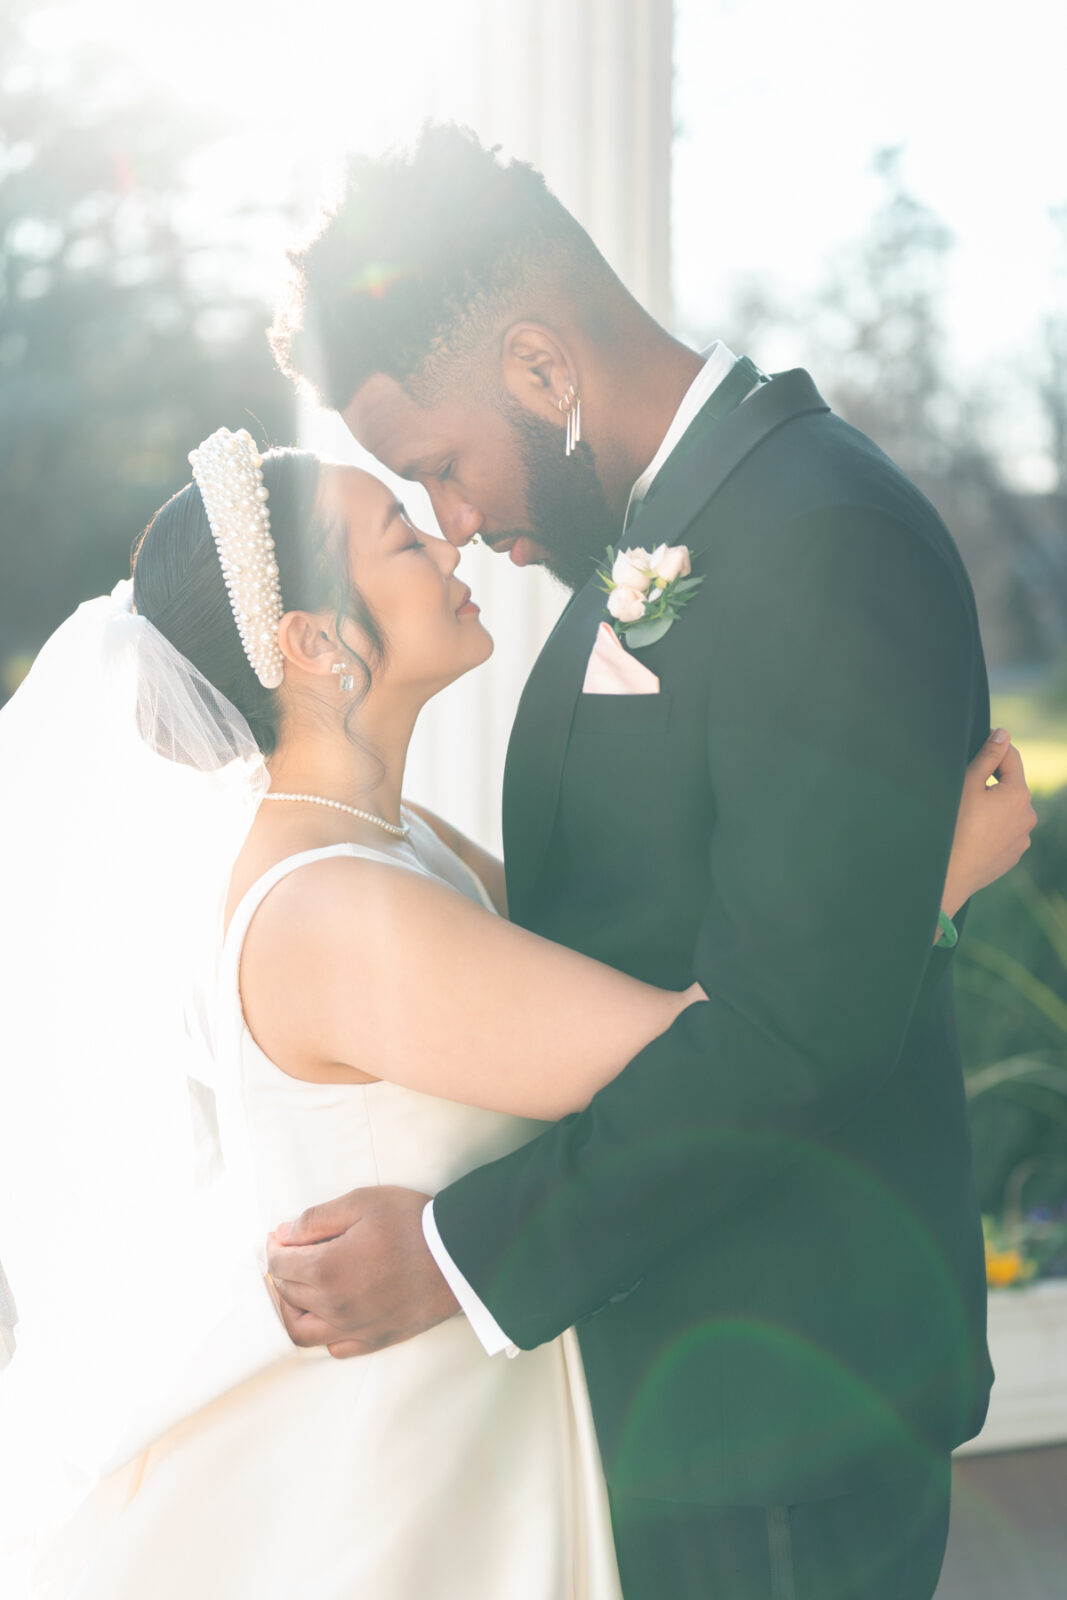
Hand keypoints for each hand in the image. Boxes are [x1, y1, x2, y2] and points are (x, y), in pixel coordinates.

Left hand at [265, 1186, 459, 1358]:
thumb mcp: (361, 1202)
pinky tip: (327, 1312)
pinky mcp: (376, 1339)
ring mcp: (354, 1328)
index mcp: (326, 1270)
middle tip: (287, 1253)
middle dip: (280, 1271)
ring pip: (302, 1330)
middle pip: (287, 1293)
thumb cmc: (412, 1223)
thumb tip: (283, 1235)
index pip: (279, 1264)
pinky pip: (335, 1347)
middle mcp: (334, 1306)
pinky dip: (322, 1332)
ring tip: (298, 1287)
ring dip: (291, 1308)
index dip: (273, 1247)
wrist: (459, 1255)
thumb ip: (315, 1219)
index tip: (277, 1236)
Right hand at [942, 729, 1035, 917]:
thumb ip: (988, 756)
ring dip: (992, 808)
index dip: (993, 749)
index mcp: (1019, 794)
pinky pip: (1004, 833)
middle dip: (991, 784)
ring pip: (1007, 812)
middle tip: (964, 793)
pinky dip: (991, 829)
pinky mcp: (1013, 855)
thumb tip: (1003, 733)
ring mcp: (1023, 838)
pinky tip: (971, 836)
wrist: (949, 876)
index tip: (976, 749)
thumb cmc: (954, 827)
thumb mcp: (968, 784)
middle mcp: (1028, 816)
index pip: (1011, 757)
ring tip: (966, 819)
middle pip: (1010, 786)